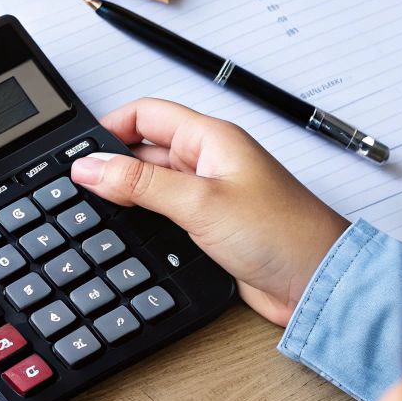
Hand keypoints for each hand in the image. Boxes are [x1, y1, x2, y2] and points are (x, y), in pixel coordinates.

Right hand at [69, 97, 349, 326]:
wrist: (320, 286)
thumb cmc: (284, 235)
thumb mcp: (199, 202)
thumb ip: (139, 183)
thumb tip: (89, 166)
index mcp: (211, 138)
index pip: (147, 114)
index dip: (110, 127)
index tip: (81, 153)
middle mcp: (209, 162)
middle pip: (144, 148)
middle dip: (113, 164)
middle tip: (83, 186)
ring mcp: (209, 195)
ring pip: (151, 183)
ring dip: (127, 194)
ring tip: (99, 209)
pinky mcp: (209, 226)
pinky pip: (164, 213)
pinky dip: (142, 219)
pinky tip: (129, 232)